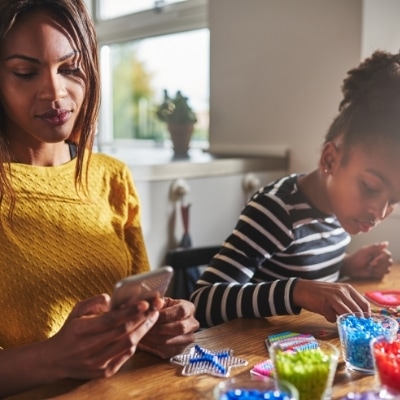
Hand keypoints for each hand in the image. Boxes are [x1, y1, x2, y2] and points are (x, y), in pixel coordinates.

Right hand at [46, 294, 160, 380]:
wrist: (55, 360)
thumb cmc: (70, 330)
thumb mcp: (77, 310)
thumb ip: (95, 302)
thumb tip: (113, 299)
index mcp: (81, 330)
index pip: (110, 320)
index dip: (129, 311)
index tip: (144, 303)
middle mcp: (88, 348)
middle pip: (123, 332)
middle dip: (142, 318)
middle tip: (154, 307)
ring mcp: (97, 363)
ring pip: (128, 345)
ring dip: (144, 329)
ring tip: (152, 317)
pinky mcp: (103, 372)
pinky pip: (126, 356)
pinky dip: (135, 343)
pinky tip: (141, 332)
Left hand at [138, 297, 198, 358]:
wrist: (162, 321)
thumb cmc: (160, 309)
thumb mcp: (160, 302)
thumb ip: (157, 301)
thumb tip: (156, 303)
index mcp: (189, 308)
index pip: (181, 311)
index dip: (165, 314)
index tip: (151, 315)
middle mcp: (192, 324)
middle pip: (179, 328)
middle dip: (158, 328)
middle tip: (144, 326)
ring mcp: (188, 339)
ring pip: (171, 341)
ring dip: (153, 338)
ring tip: (141, 333)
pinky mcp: (180, 350)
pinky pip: (165, 351)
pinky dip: (152, 346)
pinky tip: (143, 341)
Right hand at [292, 280, 369, 322]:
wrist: (302, 289)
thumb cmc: (321, 293)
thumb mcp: (337, 292)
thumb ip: (348, 301)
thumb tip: (361, 316)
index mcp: (347, 288)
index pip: (364, 304)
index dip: (366, 315)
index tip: (364, 322)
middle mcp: (342, 292)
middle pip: (357, 312)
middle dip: (356, 321)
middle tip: (352, 326)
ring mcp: (333, 298)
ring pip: (348, 316)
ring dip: (345, 321)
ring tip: (339, 321)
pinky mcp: (324, 305)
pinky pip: (333, 318)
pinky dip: (331, 319)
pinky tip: (326, 314)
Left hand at [342, 242, 391, 279]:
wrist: (350, 267)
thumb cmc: (356, 257)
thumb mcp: (365, 251)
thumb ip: (375, 247)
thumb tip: (386, 243)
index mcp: (378, 252)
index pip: (388, 255)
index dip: (382, 259)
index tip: (374, 260)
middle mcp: (381, 258)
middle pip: (389, 262)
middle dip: (379, 265)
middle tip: (370, 264)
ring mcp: (379, 266)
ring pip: (387, 269)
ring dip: (377, 270)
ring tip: (369, 268)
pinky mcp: (377, 273)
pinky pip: (383, 275)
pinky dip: (376, 274)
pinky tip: (370, 272)